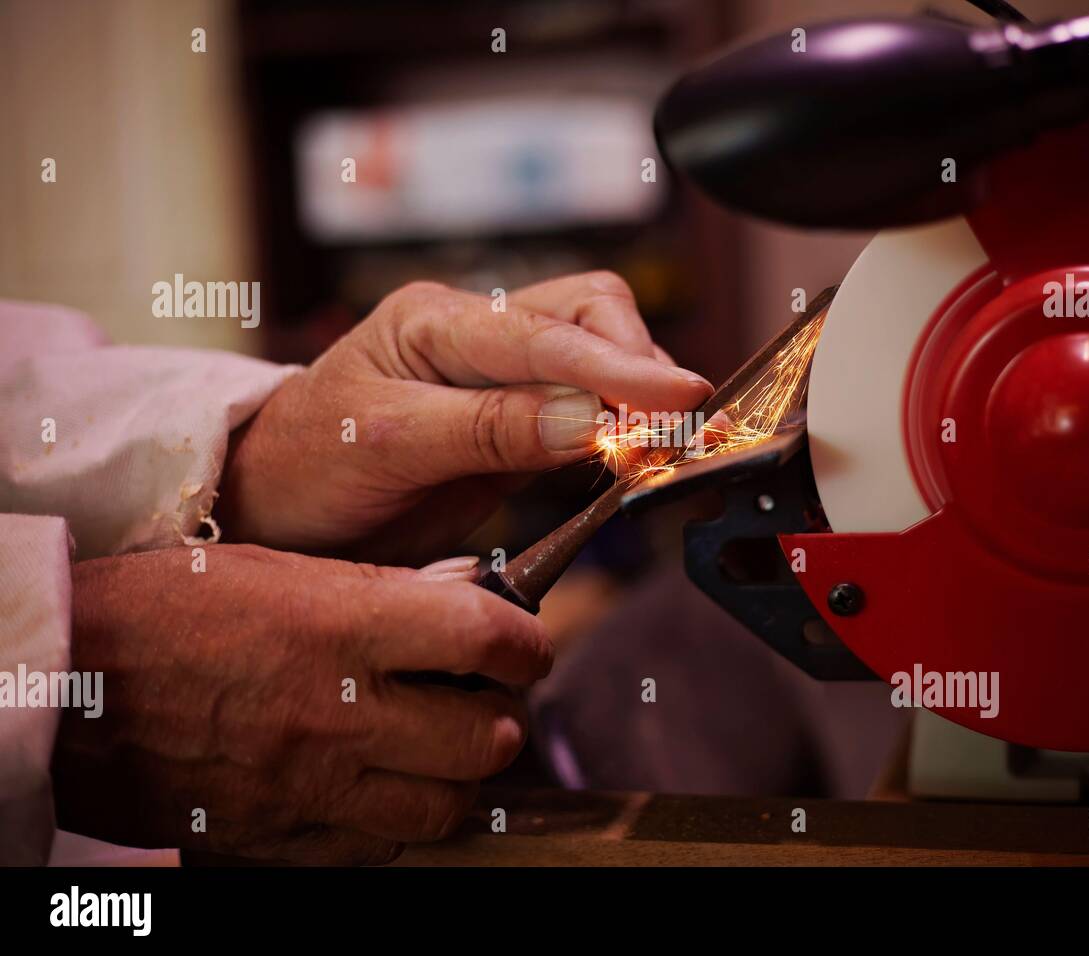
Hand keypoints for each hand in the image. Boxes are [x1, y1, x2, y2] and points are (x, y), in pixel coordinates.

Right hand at [54, 544, 550, 863]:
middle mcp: (336, 714)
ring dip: (460, 777)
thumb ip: (382, 594)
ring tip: (441, 746)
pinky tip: (379, 786)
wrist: (71, 684)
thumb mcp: (283, 569)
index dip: (526, 643)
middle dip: (502, 715)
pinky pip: (377, 849)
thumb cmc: (169, 608)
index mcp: (342, 628)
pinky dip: (396, 820)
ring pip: (444, 808)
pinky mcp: (279, 839)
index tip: (524, 644)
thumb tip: (465, 602)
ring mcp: (310, 788)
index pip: (487, 640)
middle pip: (486, 738)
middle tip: (487, 698)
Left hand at [216, 272, 711, 562]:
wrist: (275, 508)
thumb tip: (591, 419)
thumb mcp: (384, 445)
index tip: (680, 398)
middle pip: (590, 312)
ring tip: (667, 445)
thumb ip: (487, 428)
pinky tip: (639, 452)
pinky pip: (587, 407)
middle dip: (640, 364)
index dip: (621, 365)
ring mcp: (499, 375)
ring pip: (598, 352)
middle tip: (675, 432)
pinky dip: (623, 427)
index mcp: (434, 319)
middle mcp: (476, 333)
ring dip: (640, 394)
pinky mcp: (515, 421)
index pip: (547, 333)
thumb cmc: (307, 468)